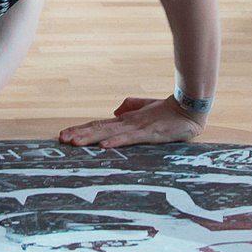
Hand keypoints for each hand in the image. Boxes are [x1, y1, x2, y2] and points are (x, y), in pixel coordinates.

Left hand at [58, 96, 206, 149]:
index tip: (64, 134)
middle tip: (60, 139)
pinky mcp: (150, 133)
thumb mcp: (147, 109)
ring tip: (73, 142)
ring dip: (90, 137)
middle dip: (79, 134)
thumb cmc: (169, 110)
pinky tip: (103, 145)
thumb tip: (115, 111)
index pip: (98, 124)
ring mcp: (137, 127)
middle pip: (98, 128)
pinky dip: (115, 141)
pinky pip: (130, 138)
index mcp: (126, 120)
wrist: (190, 106)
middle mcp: (127, 123)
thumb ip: (131, 108)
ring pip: (109, 132)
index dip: (81, 129)